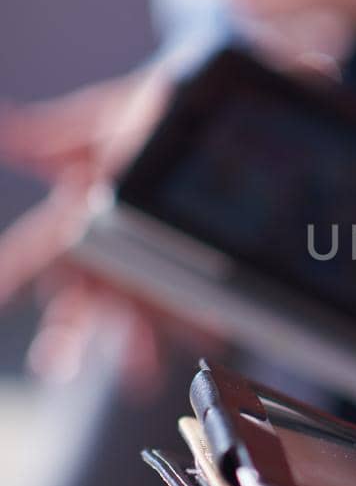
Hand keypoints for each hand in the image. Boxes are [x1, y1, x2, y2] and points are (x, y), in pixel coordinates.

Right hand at [0, 61, 174, 385]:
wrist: (201, 113)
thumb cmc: (139, 116)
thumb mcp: (93, 121)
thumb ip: (45, 135)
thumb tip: (1, 124)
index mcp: (75, 221)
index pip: (35, 251)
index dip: (10, 274)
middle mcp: (105, 252)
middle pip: (81, 302)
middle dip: (68, 335)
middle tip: (55, 363)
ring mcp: (145, 267)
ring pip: (132, 315)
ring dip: (132, 344)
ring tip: (139, 372)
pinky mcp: (187, 273)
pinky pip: (189, 306)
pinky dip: (196, 325)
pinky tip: (206, 337)